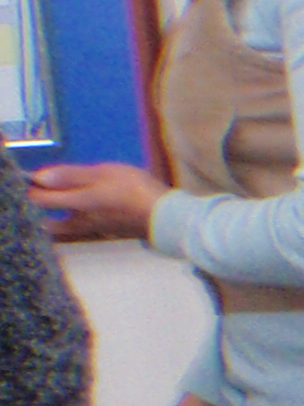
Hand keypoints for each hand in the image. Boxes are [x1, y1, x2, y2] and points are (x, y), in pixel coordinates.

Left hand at [30, 163, 164, 242]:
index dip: (33, 189)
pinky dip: (77, 223)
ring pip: (67, 229)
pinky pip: (84, 228)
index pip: (41, 200)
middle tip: (41, 200)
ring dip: (57, 221)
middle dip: (41, 214)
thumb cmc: (135, 191)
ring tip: (57, 209)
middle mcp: (81, 221)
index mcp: (77, 204)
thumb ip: (71, 175)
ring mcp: (97, 229)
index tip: (33, 179)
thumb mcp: (104, 173)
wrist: (167, 217)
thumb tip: (39, 178)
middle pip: (51, 224)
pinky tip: (85, 214)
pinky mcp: (111, 231)